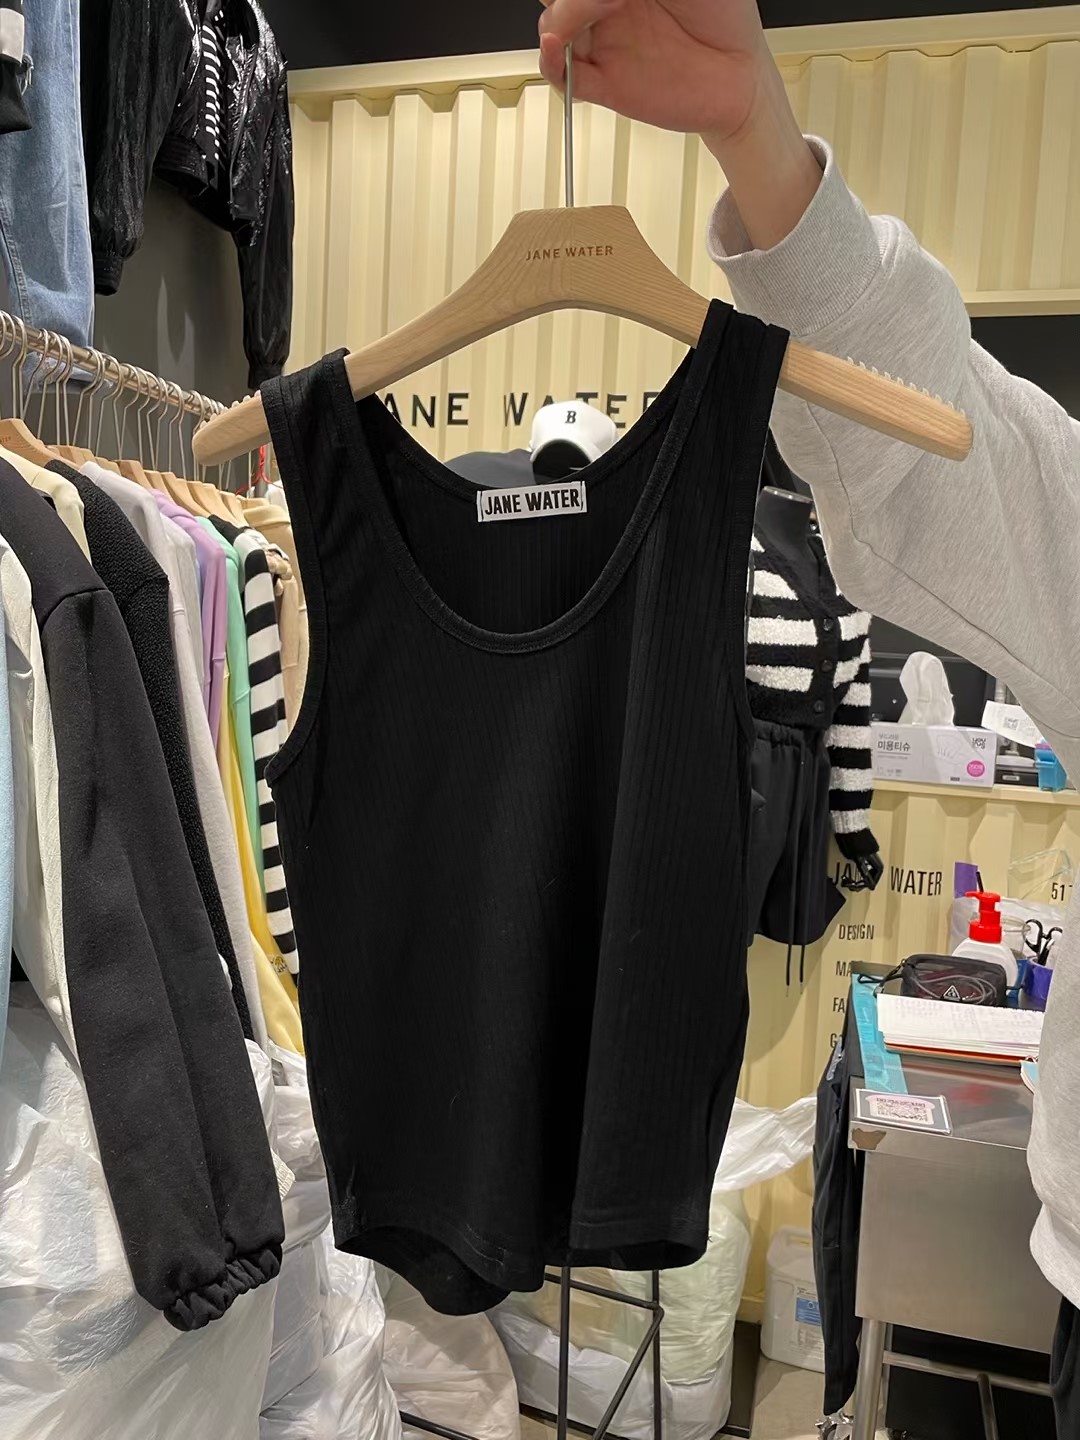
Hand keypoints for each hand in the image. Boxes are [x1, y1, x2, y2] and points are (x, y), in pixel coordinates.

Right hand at [538, 0, 770, 142]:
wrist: (741, 78)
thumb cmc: (726, 19)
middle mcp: (610, 9)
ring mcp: (605, 45)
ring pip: (554, 28)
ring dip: (562, 17)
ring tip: (600, 10)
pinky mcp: (605, 84)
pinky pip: (563, 76)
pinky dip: (550, 62)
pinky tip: (555, 47)